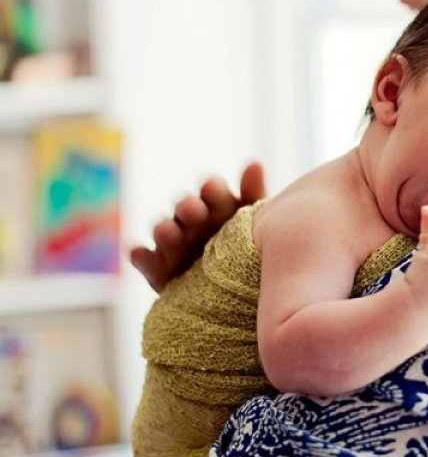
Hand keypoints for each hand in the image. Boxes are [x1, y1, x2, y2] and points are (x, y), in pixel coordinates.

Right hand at [130, 162, 267, 292]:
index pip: (213, 191)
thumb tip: (254, 163)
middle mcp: (192, 221)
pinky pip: (145, 261)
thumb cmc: (251, 248)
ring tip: (170, 233)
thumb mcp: (258, 222)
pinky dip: (141, 257)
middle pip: (185, 208)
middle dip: (188, 208)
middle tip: (194, 211)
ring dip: (164, 230)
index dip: (212, 190)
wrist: (240, 293)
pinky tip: (140, 254)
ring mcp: (173, 244)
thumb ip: (254, 195)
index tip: (213, 190)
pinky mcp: (159, 269)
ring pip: (163, 231)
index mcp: (219, 206)